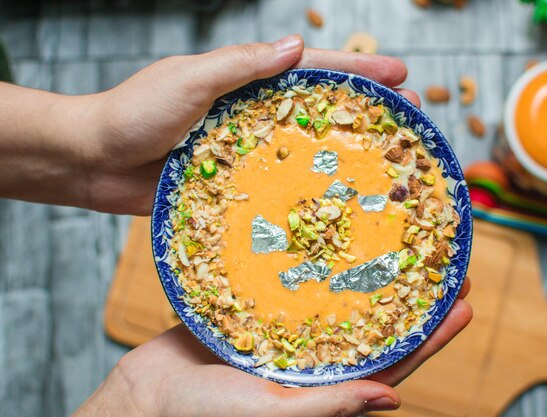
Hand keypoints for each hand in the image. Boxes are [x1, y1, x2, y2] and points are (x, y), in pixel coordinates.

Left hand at [72, 34, 418, 214]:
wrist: (94, 162)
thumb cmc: (134, 113)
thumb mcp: (189, 79)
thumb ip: (240, 65)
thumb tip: (296, 47)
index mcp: (244, 81)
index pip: (311, 70)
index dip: (357, 70)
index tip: (400, 75)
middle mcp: (251, 114)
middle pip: (318, 109)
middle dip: (364, 111)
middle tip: (408, 119)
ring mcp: (245, 152)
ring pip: (303, 150)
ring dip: (342, 154)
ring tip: (386, 164)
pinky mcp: (232, 185)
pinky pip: (275, 187)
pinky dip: (303, 192)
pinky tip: (331, 205)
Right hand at [74, 280, 470, 416]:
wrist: (146, 396)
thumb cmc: (202, 415)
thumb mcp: (268, 412)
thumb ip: (328, 405)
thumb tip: (394, 399)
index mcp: (327, 387)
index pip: (395, 360)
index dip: (432, 335)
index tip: (465, 303)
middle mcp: (317, 358)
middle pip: (378, 323)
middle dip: (413, 296)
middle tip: (444, 263)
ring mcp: (291, 333)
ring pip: (344, 299)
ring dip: (374, 274)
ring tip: (400, 243)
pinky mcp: (263, 312)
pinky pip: (301, 287)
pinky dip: (323, 266)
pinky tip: (335, 240)